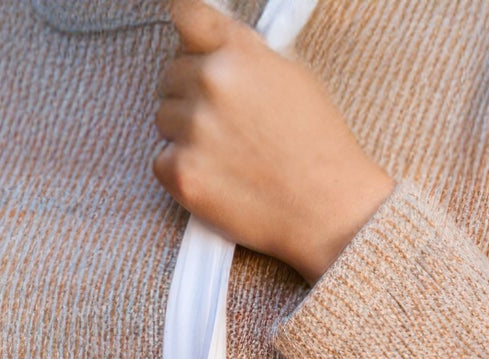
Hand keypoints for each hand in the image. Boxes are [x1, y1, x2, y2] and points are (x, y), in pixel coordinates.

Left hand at [154, 0, 392, 281]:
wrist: (328, 210)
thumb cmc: (318, 146)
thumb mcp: (292, 75)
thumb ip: (245, 54)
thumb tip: (214, 46)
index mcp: (238, 52)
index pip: (187, 15)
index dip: (186, 35)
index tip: (187, 46)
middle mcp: (212, 82)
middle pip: (170, 74)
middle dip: (190, 93)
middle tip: (223, 122)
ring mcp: (193, 129)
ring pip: (163, 117)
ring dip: (184, 132)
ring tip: (225, 153)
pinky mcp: (182, 172)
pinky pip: (161, 160)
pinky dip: (181, 169)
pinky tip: (216, 176)